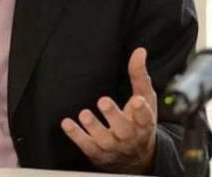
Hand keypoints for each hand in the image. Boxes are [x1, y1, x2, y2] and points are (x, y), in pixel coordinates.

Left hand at [61, 47, 156, 173]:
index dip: (142, 111)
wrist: (135, 159)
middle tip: (103, 101)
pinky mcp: (97, 152)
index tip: (137, 101)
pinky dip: (76, 136)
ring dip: (93, 126)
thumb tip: (140, 50)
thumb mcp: (145, 100)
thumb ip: (139, 76)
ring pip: (103, 140)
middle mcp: (129, 137)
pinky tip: (67, 123)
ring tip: (84, 114)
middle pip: (123, 130)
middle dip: (113, 116)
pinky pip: (86, 146)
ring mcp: (113, 146)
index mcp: (143, 124)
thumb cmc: (139, 122)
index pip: (145, 118)